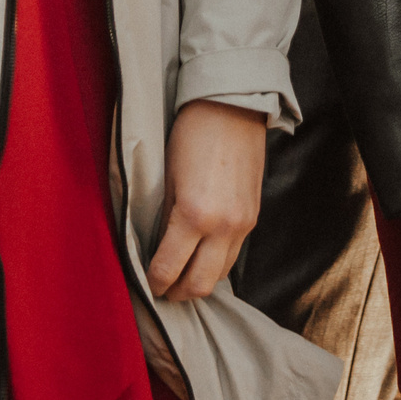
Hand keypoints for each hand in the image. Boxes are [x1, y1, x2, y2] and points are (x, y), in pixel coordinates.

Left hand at [145, 99, 267, 301]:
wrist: (232, 106)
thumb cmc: (192, 134)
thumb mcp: (167, 178)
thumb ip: (164, 219)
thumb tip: (156, 249)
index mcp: (195, 215)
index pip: (170, 269)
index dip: (154, 283)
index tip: (146, 284)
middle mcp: (224, 226)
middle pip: (201, 284)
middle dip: (178, 293)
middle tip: (162, 289)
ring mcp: (244, 223)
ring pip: (221, 274)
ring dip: (199, 280)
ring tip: (181, 274)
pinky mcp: (254, 216)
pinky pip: (234, 254)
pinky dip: (216, 262)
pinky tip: (202, 255)